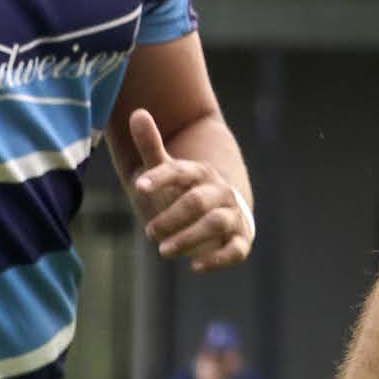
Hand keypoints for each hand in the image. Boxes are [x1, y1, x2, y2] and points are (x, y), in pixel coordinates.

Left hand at [125, 107, 251, 271]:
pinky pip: (236, 250)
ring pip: (215, 224)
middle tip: (149, 232)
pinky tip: (196, 267)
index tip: (138, 187)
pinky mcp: (241, 240)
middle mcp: (220, 192)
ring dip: (189, 238)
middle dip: (171, 218)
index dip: (160, 178)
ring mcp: (233, 216)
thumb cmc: (187, 193)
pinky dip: (218, 259)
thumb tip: (137, 111)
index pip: (180, 172)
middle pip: (197, 202)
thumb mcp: (167, 170)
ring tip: (164, 251)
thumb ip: (151, 145)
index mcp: (200, 173)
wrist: (224, 213)